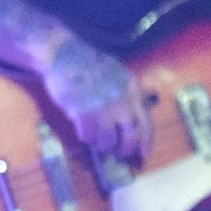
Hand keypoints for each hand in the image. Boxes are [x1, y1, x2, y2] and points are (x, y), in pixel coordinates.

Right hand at [42, 34, 149, 167]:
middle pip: (129, 137)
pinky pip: (88, 136)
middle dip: (124, 150)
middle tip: (118, 153)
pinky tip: (84, 132)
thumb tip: (135, 121)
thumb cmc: (90, 65)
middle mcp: (122, 102)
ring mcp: (103, 109)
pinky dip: (87, 138)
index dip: (145, 142)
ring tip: (98, 142)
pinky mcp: (83, 113)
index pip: (146, 123)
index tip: (143, 154)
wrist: (64, 55)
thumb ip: (130, 96)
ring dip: (103, 146)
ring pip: (108, 141)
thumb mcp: (119, 75)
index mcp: (133, 90)